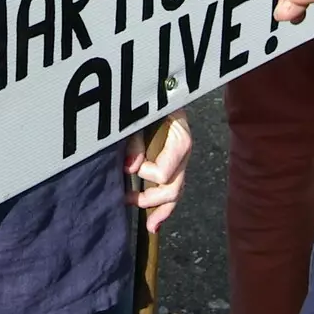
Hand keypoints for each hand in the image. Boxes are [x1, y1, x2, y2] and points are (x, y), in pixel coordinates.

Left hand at [125, 110, 191, 233]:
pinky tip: (155, 221)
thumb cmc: (151, 100)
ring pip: (176, 192)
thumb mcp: (142, 116)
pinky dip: (164, 206)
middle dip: (151, 200)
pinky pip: (173, 188)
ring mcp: (181, 160)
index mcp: (180, 141)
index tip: (128, 168)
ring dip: (161, 210)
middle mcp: (184, 154)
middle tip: (128, 200)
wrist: (163, 87)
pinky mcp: (175, 163)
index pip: (164, 172)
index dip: (145, 175)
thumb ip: (136, 141)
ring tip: (150, 225)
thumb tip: (129, 169)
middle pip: (174, 188)